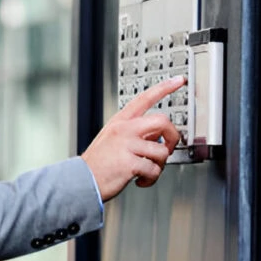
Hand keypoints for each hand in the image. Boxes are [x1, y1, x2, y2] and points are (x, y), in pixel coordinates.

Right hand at [82, 76, 185, 201]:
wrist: (81, 181)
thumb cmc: (98, 163)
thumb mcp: (113, 139)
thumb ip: (135, 133)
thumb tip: (157, 135)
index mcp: (120, 121)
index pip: (144, 98)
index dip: (164, 87)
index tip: (178, 80)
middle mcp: (124, 129)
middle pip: (162, 121)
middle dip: (173, 137)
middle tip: (169, 148)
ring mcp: (126, 145)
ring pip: (161, 151)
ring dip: (159, 166)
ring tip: (147, 171)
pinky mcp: (130, 163)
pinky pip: (154, 170)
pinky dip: (150, 179)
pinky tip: (140, 180)